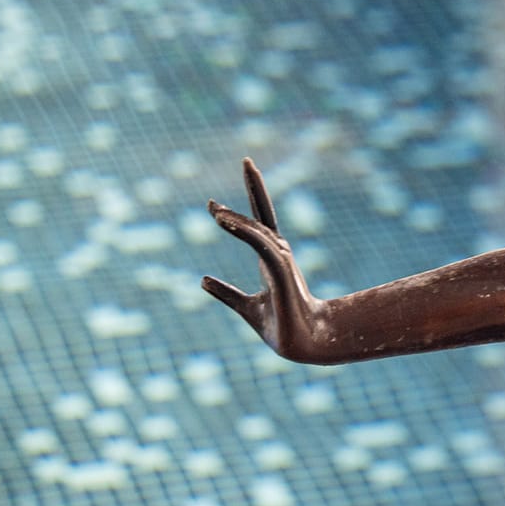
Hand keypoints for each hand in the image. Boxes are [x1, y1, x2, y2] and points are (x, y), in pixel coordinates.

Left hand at [201, 159, 325, 360]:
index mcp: (271, 260)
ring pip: (258, 230)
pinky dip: (243, 230)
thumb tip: (201, 280)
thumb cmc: (279, 326)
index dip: (244, 207)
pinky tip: (223, 220)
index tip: (216, 200)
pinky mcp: (281, 272)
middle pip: (264, 214)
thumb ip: (225, 293)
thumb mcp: (244, 306)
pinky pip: (260, 245)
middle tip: (247, 161)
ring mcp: (282, 262)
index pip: (257, 224)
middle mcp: (278, 255)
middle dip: (256, 188)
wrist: (303, 344)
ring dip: (237, 217)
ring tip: (213, 207)